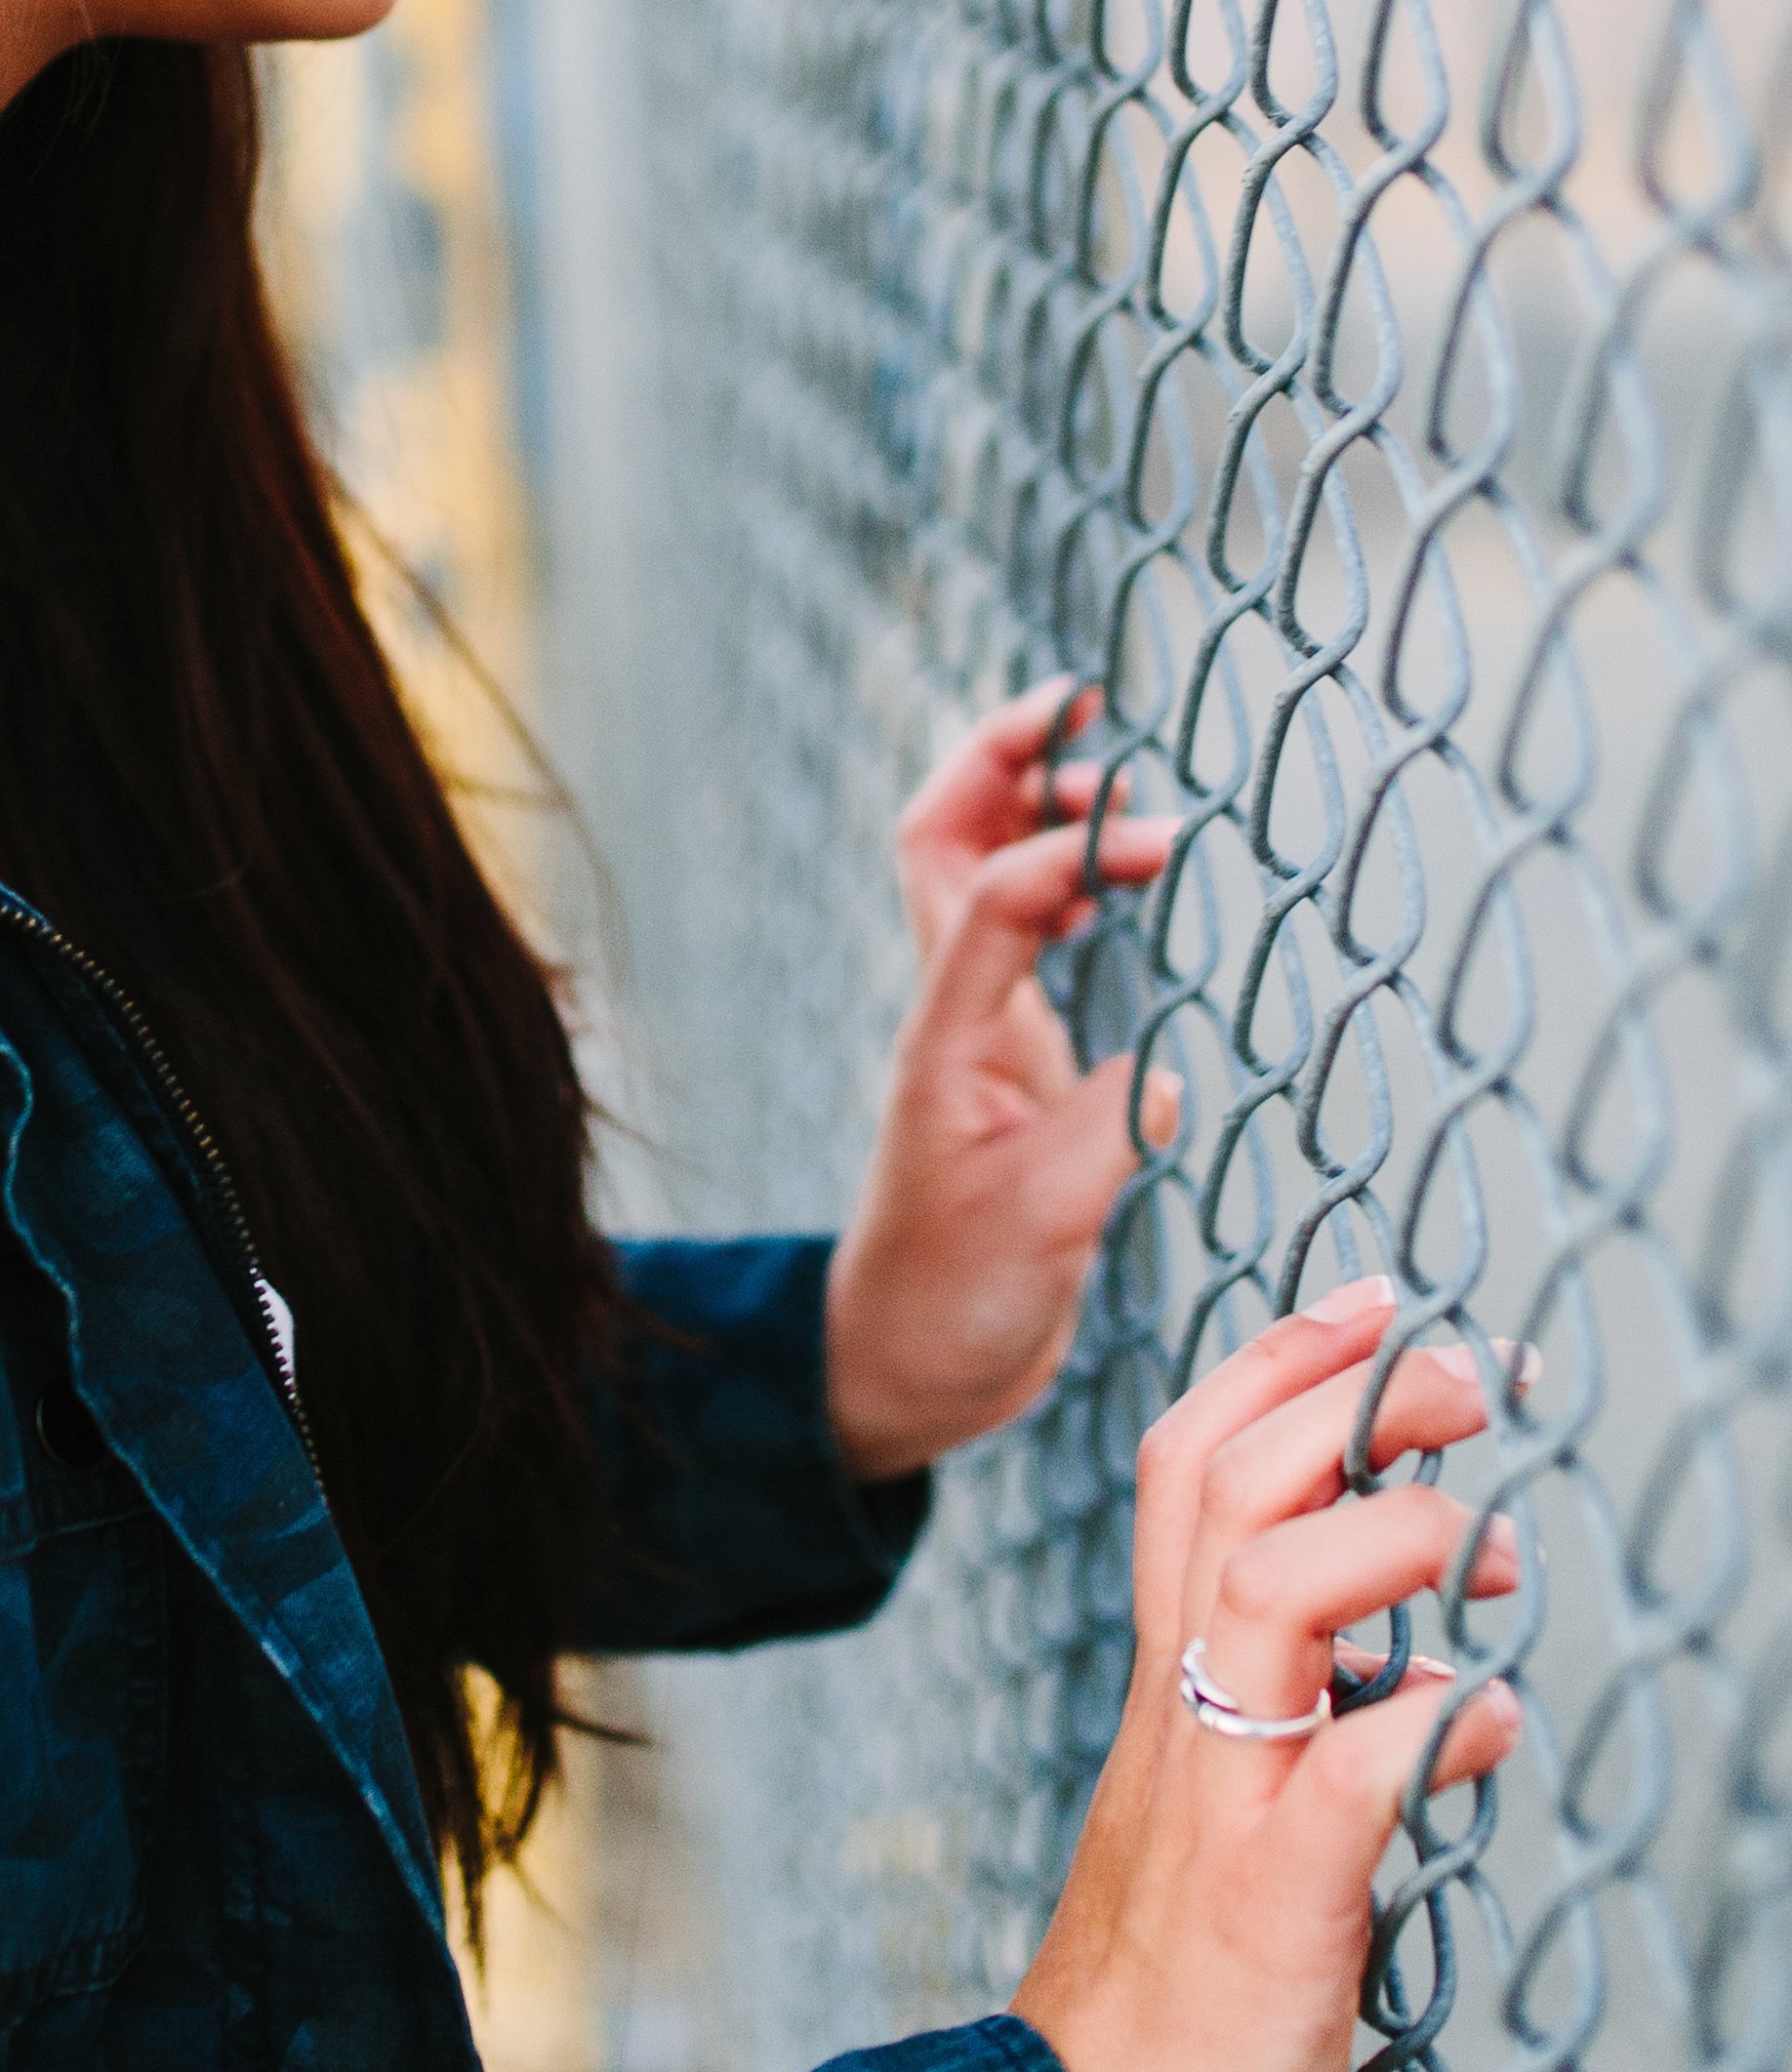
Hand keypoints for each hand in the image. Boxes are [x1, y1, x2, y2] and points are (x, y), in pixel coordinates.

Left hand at [823, 683, 1177, 1478]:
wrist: (909, 1369)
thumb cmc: (956, 1304)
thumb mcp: (1040, 1230)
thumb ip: (1101, 1142)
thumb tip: (1162, 1075)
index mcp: (945, 1047)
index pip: (988, 902)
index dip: (1067, 852)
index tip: (1161, 844)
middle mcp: (953, 1021)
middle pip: (943, 843)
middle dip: (1001, 758)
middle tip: (1080, 701)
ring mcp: (979, 1034)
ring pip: (976, 875)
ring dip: (1026, 804)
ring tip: (1106, 768)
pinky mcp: (1014, 1065)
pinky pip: (1020, 933)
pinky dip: (1059, 877)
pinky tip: (1114, 870)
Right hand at [1015, 1276, 1522, 2071]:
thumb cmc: (1165, 2024)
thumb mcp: (1231, 1844)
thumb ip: (1303, 1757)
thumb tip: (1426, 1697)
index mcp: (1171, 1704)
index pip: (1188, 1477)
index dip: (1278, 1370)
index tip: (1377, 1304)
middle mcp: (1182, 1730)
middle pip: (1221, 1492)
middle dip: (1346, 1399)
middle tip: (1465, 1369)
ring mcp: (1220, 1812)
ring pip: (1265, 1599)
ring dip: (1386, 1534)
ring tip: (1488, 1545)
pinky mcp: (1269, 1914)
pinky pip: (1350, 1790)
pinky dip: (1428, 1736)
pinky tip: (1488, 1727)